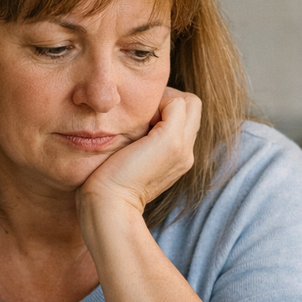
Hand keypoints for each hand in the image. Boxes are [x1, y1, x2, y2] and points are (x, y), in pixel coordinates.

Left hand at [78, 87, 201, 215]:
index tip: (142, 117)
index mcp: (179, 157)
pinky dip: (158, 102)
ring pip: (188, 102)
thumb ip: (143, 139)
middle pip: (192, 106)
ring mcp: (182, 147)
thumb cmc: (109, 181)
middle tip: (143, 111)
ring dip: (164, 100)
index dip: (167, 107)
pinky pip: (176, 103)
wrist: (109, 202)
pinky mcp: (171, 141)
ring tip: (141, 116)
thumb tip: (138, 116)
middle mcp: (187, 153)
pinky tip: (137, 119)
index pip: (187, 116)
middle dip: (168, 99)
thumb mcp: (132, 155)